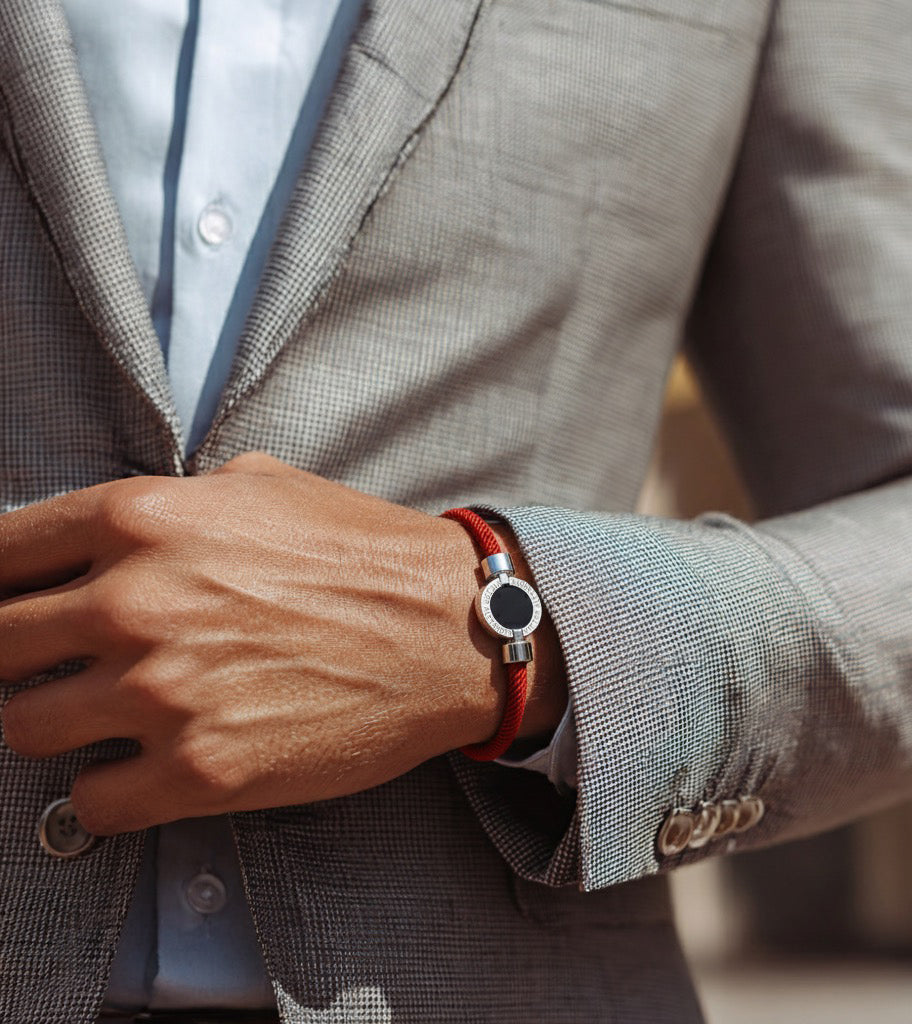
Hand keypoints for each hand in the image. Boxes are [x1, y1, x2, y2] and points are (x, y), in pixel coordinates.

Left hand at [0, 453, 565, 833]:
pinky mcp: (199, 772)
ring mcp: (162, 694)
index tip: (7, 606)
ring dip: (56, 724)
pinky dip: (104, 791)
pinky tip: (142, 768)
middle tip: (61, 666)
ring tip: (104, 719)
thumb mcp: (263, 484)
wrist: (449, 630)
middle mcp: (134, 604)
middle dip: (19, 658)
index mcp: (143, 519)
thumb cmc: (364, 553)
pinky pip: (88, 804)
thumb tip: (120, 531)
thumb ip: (174, 502)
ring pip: (22, 729)